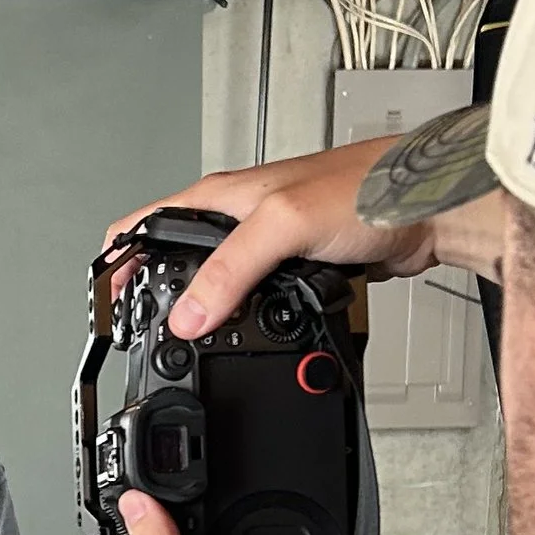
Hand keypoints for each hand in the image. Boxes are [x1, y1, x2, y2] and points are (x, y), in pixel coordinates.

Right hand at [103, 138, 500, 339]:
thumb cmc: (367, 190)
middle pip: (173, 261)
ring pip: (215, 284)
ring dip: (202, 311)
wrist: (427, 209)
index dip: (115, 265)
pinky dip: (244, 319)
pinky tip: (248, 335)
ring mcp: (266, 244)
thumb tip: (187, 316)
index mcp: (219, 197)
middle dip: (154, 297)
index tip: (106, 307)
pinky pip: (254, 299)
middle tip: (144, 337)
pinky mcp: (296, 267)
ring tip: (191, 344)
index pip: (142, 225)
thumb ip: (229, 271)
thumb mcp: (281, 227)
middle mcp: (236, 217)